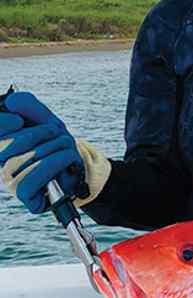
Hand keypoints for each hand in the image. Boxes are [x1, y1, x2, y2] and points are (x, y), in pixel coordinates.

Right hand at [0, 91, 88, 214]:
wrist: (79, 166)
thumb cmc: (58, 144)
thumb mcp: (45, 119)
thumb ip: (30, 107)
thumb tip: (11, 102)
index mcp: (3, 145)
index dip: (1, 125)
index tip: (18, 120)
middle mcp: (2, 164)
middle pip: (4, 147)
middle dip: (37, 133)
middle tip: (55, 131)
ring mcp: (10, 181)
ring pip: (20, 162)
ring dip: (52, 147)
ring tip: (66, 146)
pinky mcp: (24, 195)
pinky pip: (29, 181)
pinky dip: (54, 164)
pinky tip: (66, 159)